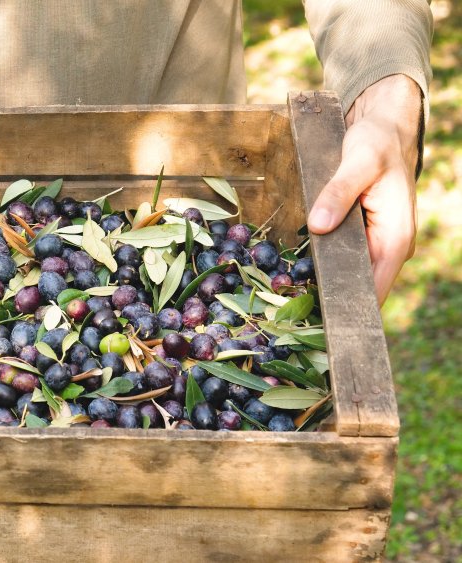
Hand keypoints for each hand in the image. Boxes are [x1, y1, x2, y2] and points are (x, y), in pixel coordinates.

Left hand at [307, 74, 421, 304]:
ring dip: (323, 287)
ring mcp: (374, 243)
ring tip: (290, 306)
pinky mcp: (359, 236)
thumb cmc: (376, 144)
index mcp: (395, 238)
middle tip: (294, 320)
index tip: (324, 326)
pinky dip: (323, 267)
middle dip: (331, 304)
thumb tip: (319, 225)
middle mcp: (388, 247)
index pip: (375, 289)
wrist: (383, 129)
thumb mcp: (358, 162)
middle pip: (360, 289)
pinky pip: (341, 259)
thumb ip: (338, 193)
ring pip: (348, 275)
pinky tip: (297, 278)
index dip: (351, 309)